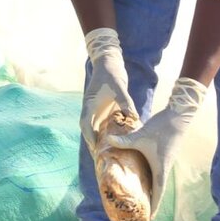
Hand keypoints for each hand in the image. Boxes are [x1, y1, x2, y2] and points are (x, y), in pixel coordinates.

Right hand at [81, 28, 139, 152]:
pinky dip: (108, 133)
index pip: (86, 124)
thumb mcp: (119, 87)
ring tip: (106, 154)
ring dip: (99, 139)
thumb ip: (125, 101)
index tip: (94, 147)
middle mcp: (91, 109)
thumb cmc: (111, 73)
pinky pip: (105, 123)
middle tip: (99, 157)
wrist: (109, 62)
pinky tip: (117, 141)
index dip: (89, 136)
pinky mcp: (105, 109)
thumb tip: (133, 116)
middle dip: (93, 142)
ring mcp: (97, 109)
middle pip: (89, 129)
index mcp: (90, 104)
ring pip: (96, 128)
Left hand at [105, 77, 205, 217]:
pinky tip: (141, 178)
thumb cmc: (161, 128)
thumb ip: (124, 141)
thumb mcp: (141, 135)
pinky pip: (156, 171)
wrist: (179, 116)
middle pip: (157, 190)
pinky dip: (149, 179)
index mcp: (160, 168)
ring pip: (157, 181)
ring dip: (150, 191)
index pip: (157, 193)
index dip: (154, 206)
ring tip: (141, 201)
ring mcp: (164, 161)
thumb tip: (108, 141)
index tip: (151, 219)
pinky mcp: (163, 154)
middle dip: (150, 203)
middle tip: (143, 215)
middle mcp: (164, 168)